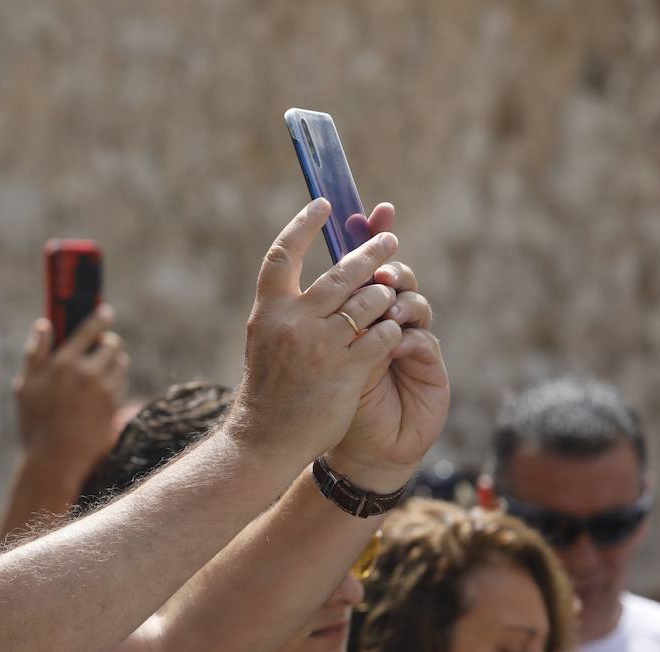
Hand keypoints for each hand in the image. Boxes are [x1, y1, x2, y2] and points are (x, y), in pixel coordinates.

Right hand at [13, 304, 128, 476]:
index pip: (89, 329)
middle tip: (100, 350)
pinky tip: (102, 391)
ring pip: (121, 362)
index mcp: (62, 363)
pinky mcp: (114, 405)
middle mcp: (86, 373)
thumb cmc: (34, 423)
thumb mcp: (24, 386)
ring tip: (100, 373)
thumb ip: (34, 353)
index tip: (105, 312)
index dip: (100, 318)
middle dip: (107, 344)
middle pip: (112, 344)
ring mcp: (104, 389)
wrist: (55, 459)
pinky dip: (116, 381)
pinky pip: (122, 382)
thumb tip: (43, 324)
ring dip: (114, 362)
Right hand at [232, 199, 406, 463]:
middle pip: (341, 272)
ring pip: (369, 300)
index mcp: (268, 311)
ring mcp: (319, 344)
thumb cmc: (268, 392)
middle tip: (390, 241)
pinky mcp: (345, 368)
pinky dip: (391, 329)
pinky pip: (382, 334)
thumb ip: (286, 311)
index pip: (282, 254)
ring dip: (386, 294)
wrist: (265, 438)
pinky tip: (393, 332)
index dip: (303, 225)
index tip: (324, 205)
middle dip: (371, 252)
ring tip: (393, 293)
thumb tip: (315, 283)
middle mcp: (292, 321)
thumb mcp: (265, 342)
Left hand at [324, 204, 449, 490]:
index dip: (372, 235)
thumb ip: (314, 314)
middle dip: (385, 264)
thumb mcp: (315, 355)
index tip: (375, 209)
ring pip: (413, 301)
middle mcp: (386, 321)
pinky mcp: (428, 367)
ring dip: (398, 299)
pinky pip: (422, 340)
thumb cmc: (328, 403)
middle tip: (379, 262)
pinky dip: (407, 336)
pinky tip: (395, 340)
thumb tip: (293, 262)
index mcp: (358, 312)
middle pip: (393, 276)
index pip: (367, 264)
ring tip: (384, 305)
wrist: (358, 452)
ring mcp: (410, 342)